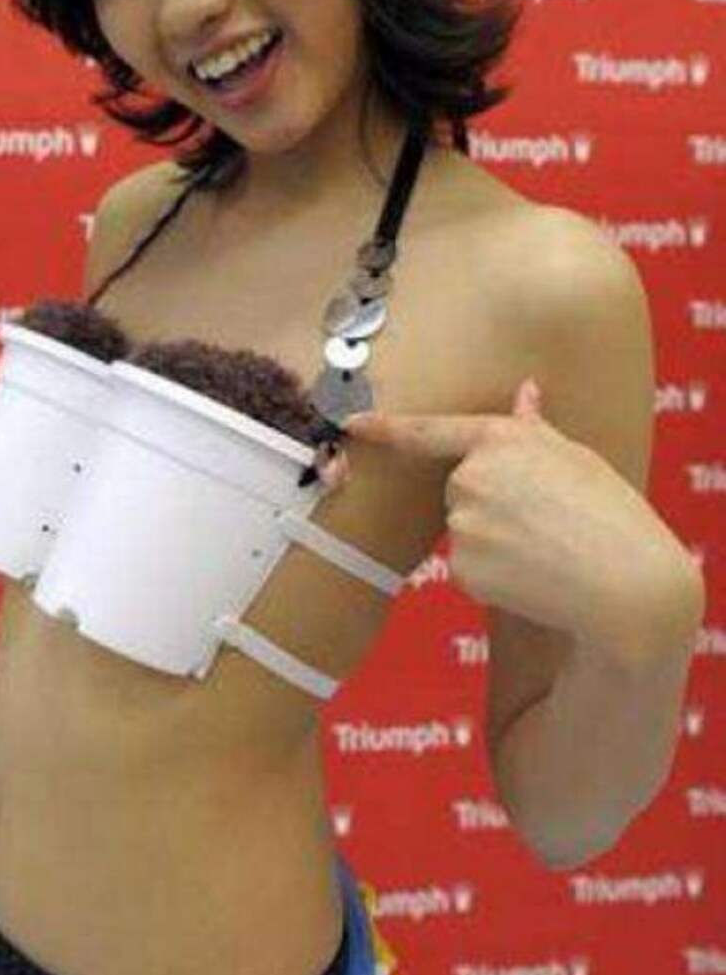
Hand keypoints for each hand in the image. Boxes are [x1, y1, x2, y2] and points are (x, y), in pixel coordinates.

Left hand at [339, 378, 690, 651]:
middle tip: (542, 518)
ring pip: (465, 529)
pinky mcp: (463, 567)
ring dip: (494, 539)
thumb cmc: (609, 513)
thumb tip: (525, 391)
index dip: (386, 427)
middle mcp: (471, 477)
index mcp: (500, 439)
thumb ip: (535, 428)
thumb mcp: (575, 458)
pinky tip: (532, 575)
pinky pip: (469, 567)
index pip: (429, 431)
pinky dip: (495, 573)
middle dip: (489, 501)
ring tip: (543, 547)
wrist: (623, 583)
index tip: (351, 423)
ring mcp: (463, 523)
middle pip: (458, 488)